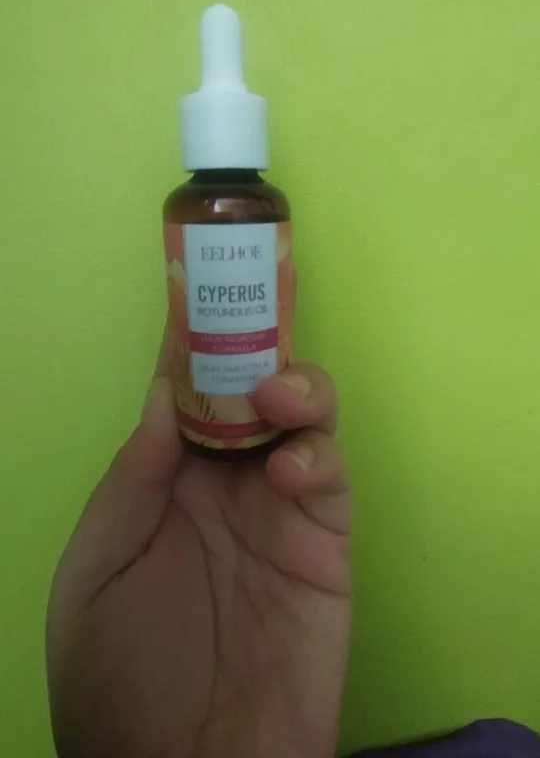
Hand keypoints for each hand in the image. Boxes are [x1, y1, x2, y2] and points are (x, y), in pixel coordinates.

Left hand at [47, 334, 350, 757]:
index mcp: (164, 477)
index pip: (183, 388)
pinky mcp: (327, 544)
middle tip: (257, 297)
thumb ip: (134, 475)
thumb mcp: (97, 566)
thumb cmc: (122, 673)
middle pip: (250, 388)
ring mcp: (280, 509)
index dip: (191, 335)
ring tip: (276, 388)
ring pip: (303, 417)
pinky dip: (315, 455)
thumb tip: (165, 390)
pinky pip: (330, 479)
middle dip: (255, 338)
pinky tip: (287, 465)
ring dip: (295, 384)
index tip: (197, 277)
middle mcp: (225, 479)